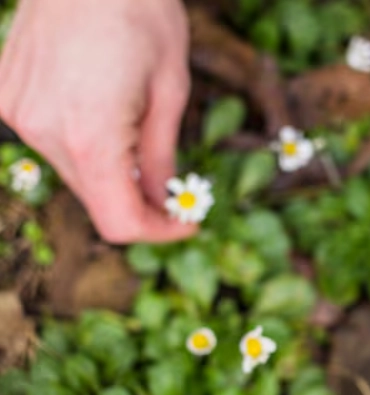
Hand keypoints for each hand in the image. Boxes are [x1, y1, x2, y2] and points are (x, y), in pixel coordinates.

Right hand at [0, 0, 195, 242]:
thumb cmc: (141, 11)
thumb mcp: (171, 88)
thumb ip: (161, 154)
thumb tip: (160, 199)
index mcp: (91, 137)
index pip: (118, 221)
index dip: (156, 231)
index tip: (185, 222)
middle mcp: (43, 132)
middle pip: (94, 198)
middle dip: (135, 201)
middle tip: (170, 189)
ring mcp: (17, 112)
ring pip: (71, 170)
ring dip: (107, 168)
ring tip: (137, 132)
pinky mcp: (5, 94)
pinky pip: (47, 137)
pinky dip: (78, 140)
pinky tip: (102, 109)